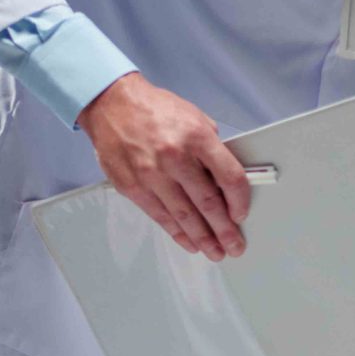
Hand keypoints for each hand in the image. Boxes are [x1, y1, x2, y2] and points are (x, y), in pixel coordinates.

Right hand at [77, 73, 250, 259]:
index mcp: (197, 138)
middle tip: (234, 246)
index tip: (242, 214)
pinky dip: (177, 232)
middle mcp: (175, 158)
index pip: (229, 177)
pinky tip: (189, 242)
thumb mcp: (195, 118)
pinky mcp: (132, 186)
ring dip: (202, 238)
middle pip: (208, 203)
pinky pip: (160, 216)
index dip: (240, 201)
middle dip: (224, 230)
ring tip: (215, 251)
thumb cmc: (155, 109)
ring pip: (184, 215)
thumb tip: (226, 178)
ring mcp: (151, 174)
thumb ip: (212, 148)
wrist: (112, 104)